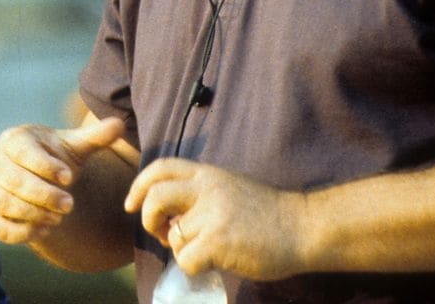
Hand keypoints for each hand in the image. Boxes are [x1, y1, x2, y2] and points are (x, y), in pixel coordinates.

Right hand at [0, 115, 126, 244]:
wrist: (38, 178)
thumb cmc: (56, 158)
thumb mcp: (75, 147)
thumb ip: (95, 137)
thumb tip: (119, 125)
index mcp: (14, 140)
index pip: (23, 152)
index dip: (45, 166)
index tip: (68, 177)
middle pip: (13, 181)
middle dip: (43, 194)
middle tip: (69, 204)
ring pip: (5, 204)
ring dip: (34, 213)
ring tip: (59, 218)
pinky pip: (0, 228)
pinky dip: (23, 232)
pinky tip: (46, 229)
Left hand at [124, 158, 306, 280]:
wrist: (304, 226)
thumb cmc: (269, 214)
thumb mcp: (230, 188)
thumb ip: (200, 194)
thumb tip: (168, 217)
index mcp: (208, 174)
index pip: (160, 168)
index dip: (139, 185)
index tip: (130, 204)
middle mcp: (207, 189)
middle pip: (155, 196)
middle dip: (147, 218)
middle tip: (160, 233)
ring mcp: (212, 214)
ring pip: (173, 236)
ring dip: (181, 249)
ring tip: (204, 249)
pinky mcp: (218, 241)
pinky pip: (186, 260)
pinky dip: (194, 267)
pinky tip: (214, 263)